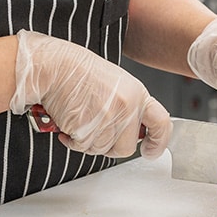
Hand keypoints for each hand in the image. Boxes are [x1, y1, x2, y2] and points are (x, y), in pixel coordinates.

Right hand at [9, 30, 171, 158]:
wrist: (55, 66)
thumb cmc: (79, 71)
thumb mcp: (116, 83)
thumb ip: (128, 105)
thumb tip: (132, 128)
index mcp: (137, 93)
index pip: (161, 123)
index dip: (158, 142)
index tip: (150, 151)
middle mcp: (127, 106)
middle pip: (127, 147)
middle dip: (110, 146)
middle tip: (96, 133)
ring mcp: (108, 118)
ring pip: (102, 150)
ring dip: (88, 142)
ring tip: (79, 121)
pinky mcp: (88, 128)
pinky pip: (83, 147)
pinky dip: (73, 141)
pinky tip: (68, 124)